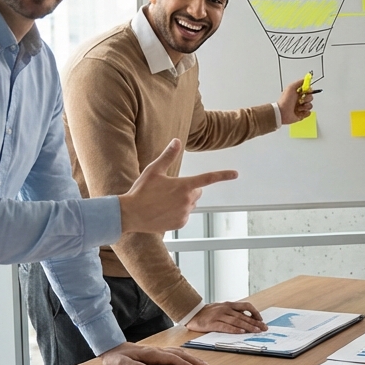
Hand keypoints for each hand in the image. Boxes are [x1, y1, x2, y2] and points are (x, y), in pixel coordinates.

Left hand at [99, 342, 209, 364]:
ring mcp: (156, 351)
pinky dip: (183, 356)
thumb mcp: (120, 364)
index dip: (184, 364)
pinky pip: (173, 353)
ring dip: (191, 357)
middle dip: (194, 360)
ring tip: (202, 364)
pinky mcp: (155, 353)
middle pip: (179, 354)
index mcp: (150, 354)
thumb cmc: (115, 357)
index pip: (172, 359)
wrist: (110, 347)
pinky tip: (187, 359)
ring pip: (178, 352)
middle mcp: (156, 351)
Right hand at [119, 139, 236, 233]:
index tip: (235, 173)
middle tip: (169, 190)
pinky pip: (184, 215)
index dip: (223, 175)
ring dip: (182, 201)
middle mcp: (187, 200)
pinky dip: (177, 213)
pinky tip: (163, 211)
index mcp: (183, 186)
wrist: (130, 214)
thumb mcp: (153, 170)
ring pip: (190, 204)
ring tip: (162, 201)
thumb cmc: (141, 191)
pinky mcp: (180, 223)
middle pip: (197, 192)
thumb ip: (168, 155)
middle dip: (188, 189)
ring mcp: (184, 213)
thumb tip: (177, 141)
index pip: (208, 178)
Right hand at [185, 301, 267, 333]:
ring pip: (237, 321)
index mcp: (229, 305)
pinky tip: (241, 332)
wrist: (191, 313)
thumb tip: (246, 319)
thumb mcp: (222, 309)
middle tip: (264, 328)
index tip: (261, 319)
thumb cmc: (208, 313)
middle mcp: (226, 309)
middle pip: (244, 316)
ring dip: (248, 327)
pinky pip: (226, 327)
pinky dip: (234, 329)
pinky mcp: (213, 323)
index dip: (255, 312)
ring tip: (257, 331)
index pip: (246, 306)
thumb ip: (233, 313)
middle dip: (255, 322)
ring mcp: (219, 316)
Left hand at [277, 78, 315, 124]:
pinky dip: (305, 112)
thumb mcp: (291, 88)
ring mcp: (301, 107)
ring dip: (305, 106)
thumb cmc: (285, 101)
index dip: (309, 90)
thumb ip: (299, 82)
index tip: (306, 91)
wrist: (282, 113)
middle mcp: (299, 100)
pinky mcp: (301, 114)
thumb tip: (305, 79)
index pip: (307, 90)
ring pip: (310, 105)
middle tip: (301, 100)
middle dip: (307, 99)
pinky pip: (308, 113)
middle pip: (310, 97)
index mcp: (297, 93)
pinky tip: (299, 112)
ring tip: (298, 108)